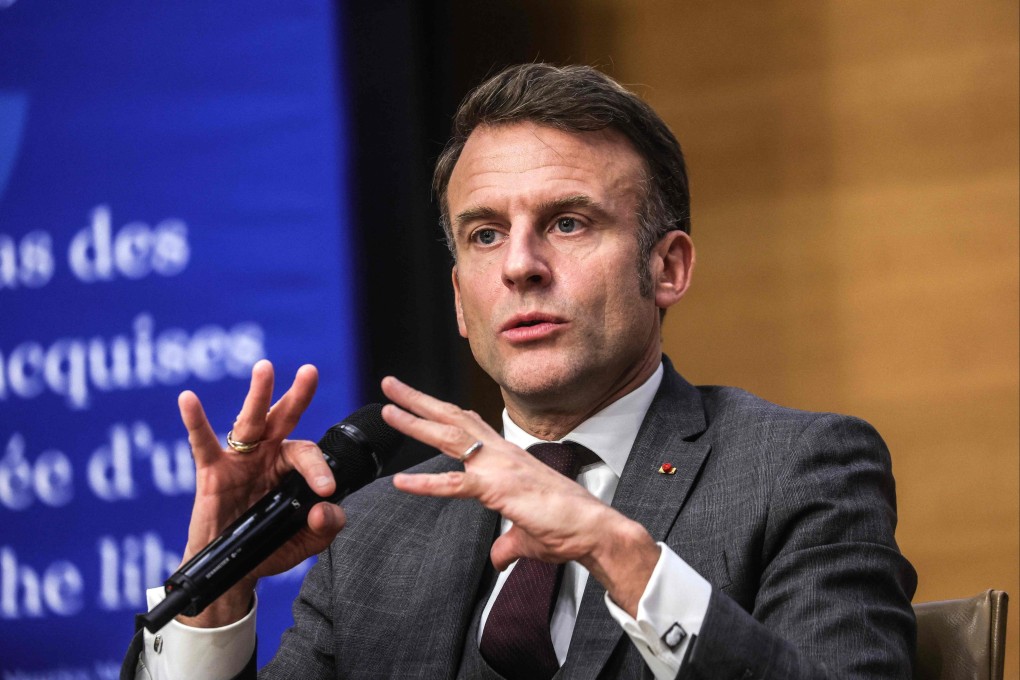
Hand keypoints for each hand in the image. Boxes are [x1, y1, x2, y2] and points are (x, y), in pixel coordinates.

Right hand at [176, 360, 345, 626]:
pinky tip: (188, 399)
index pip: (308, 455)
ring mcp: (239, 460)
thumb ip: (327, 524)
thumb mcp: (308, 540)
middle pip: (283, 419)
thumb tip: (323, 506)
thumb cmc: (271, 547)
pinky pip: (202, 443)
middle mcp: (266, 455)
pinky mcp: (211, 472)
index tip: (325, 490)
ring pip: (249, 421)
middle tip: (310, 371)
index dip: (319, 469)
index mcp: (290, 465)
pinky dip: (194, 421)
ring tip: (265, 368)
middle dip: (298, 395)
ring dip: (257, 394)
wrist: (235, 572)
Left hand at [380, 376, 659, 614]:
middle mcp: (502, 454)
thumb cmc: (567, 528)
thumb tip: (498, 558)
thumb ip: (506, 543)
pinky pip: (456, 484)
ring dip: (415, 421)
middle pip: (453, 419)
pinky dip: (426, 483)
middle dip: (419, 401)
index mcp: (509, 456)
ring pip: (450, 437)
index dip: (444, 412)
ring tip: (387, 410)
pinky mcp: (498, 489)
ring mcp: (500, 467)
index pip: (471, 425)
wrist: (594, 530)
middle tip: (391, 385)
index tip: (422, 401)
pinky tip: (401, 482)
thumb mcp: (526, 535)